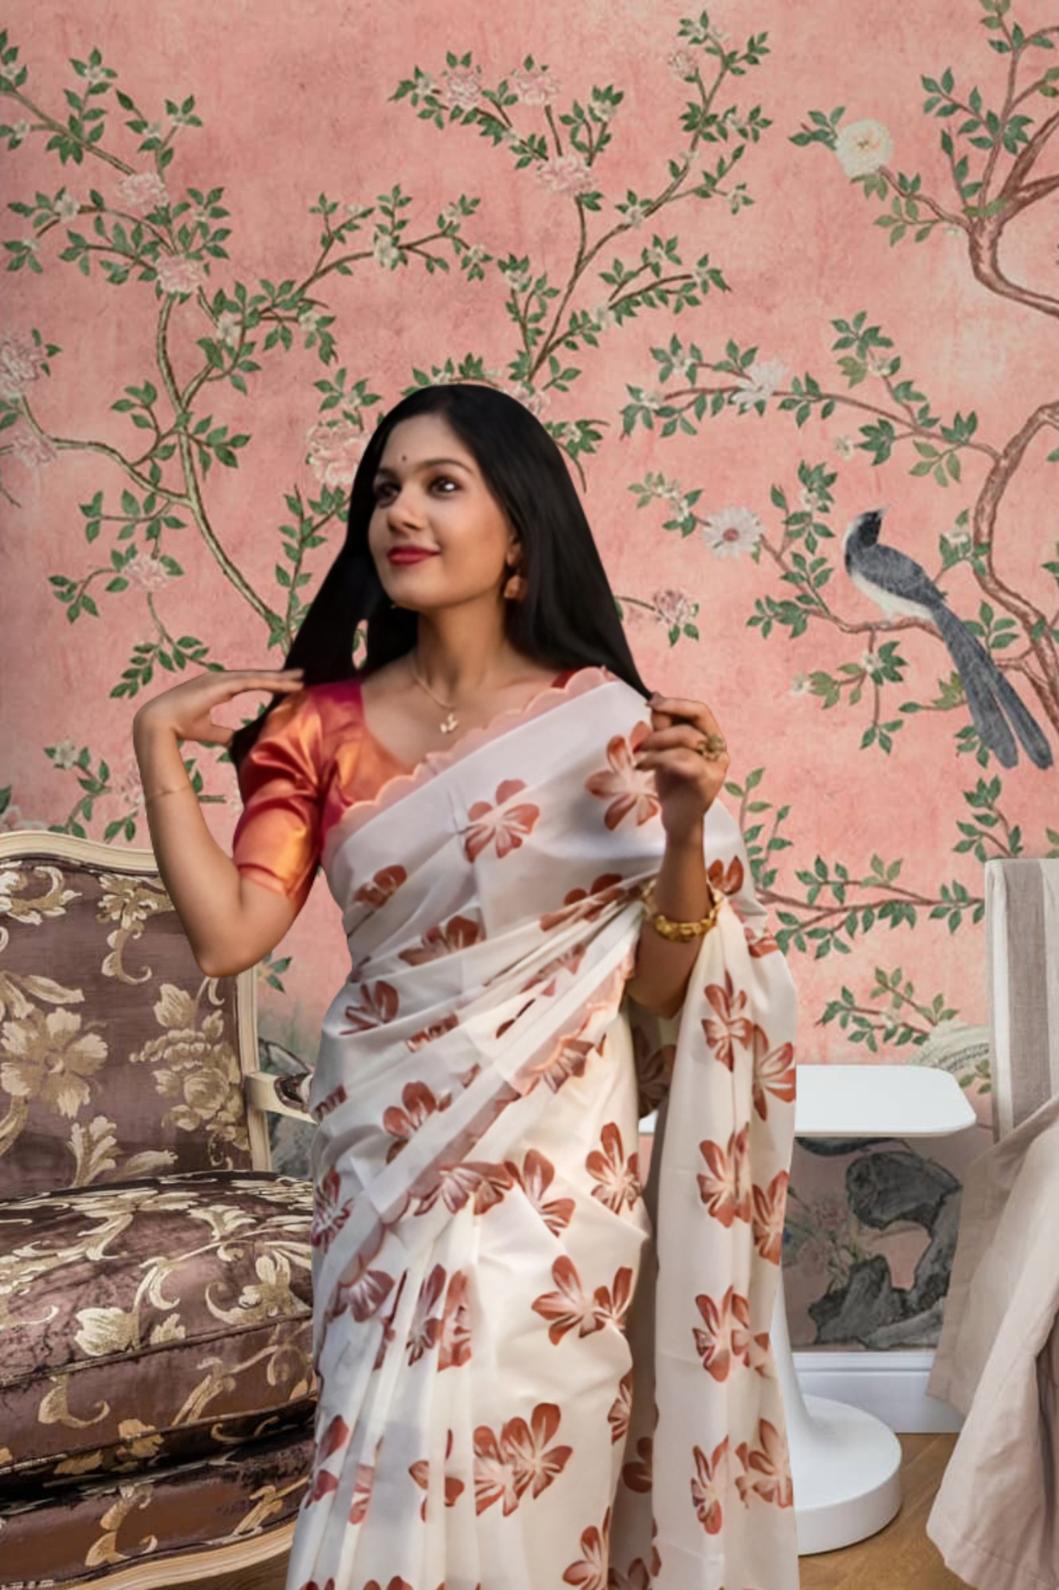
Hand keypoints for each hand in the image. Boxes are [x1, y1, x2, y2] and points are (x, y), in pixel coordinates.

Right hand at [132, 667, 305, 748]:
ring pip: (257, 676)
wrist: (159, 724)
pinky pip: (250, 681)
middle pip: (257, 676)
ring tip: (300, 679)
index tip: (288, 686)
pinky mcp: (220, 684)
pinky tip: (284, 684)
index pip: (250, 683)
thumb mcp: (209, 731)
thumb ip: (223, 733)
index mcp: (218, 687)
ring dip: (279, 678)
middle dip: (279, 677)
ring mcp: (220, 679)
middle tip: (301, 676)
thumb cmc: (180, 726)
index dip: (269, 683)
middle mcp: (220, 679)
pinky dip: (268, 682)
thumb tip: (234, 739)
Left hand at [634, 690, 728, 843]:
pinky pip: (683, 761)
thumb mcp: (664, 750)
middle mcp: (719, 750)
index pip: (700, 710)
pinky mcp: (708, 782)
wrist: (678, 821)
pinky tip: (643, 766)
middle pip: (696, 720)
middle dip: (664, 725)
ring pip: (687, 739)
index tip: (651, 702)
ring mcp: (716, 766)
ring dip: (656, 744)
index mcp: (711, 738)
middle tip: (641, 739)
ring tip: (639, 755)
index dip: (676, 703)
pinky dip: (658, 759)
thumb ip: (663, 727)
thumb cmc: (673, 785)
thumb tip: (655, 699)